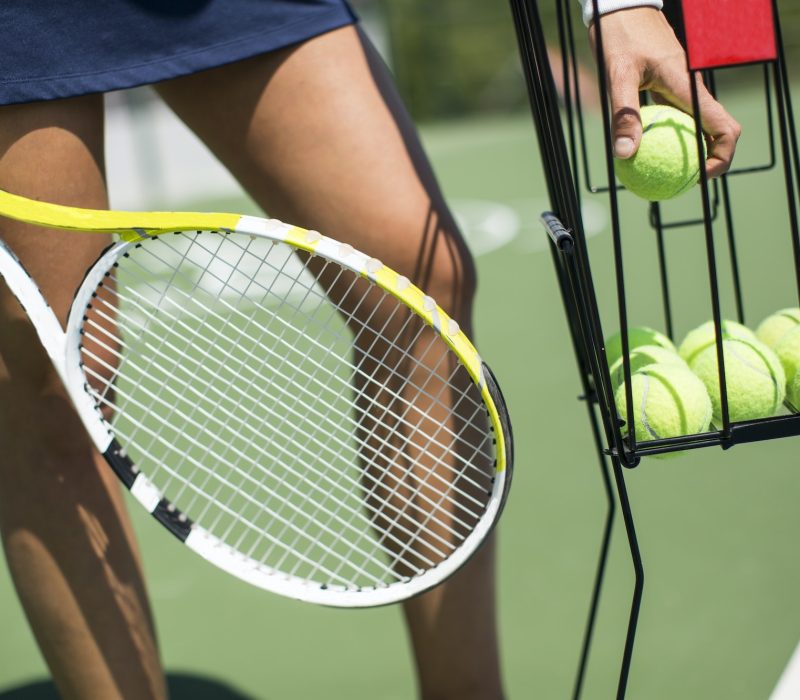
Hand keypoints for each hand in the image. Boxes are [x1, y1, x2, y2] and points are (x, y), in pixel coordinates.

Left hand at [589, 7, 740, 177]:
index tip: (699, 177)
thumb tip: (625, 155)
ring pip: (694, 128)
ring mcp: (682, 89)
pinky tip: (641, 154)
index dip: (721, 157)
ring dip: (685, 153)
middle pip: (713, 133)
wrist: (621, 8)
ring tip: (660, 176)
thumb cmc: (620, 36)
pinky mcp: (668, 88)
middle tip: (677, 185)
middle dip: (704, 163)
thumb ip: (622, 114)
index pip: (724, 128)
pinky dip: (665, 139)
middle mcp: (692, 90)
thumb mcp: (617, 75)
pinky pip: (674, 120)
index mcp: (690, 87)